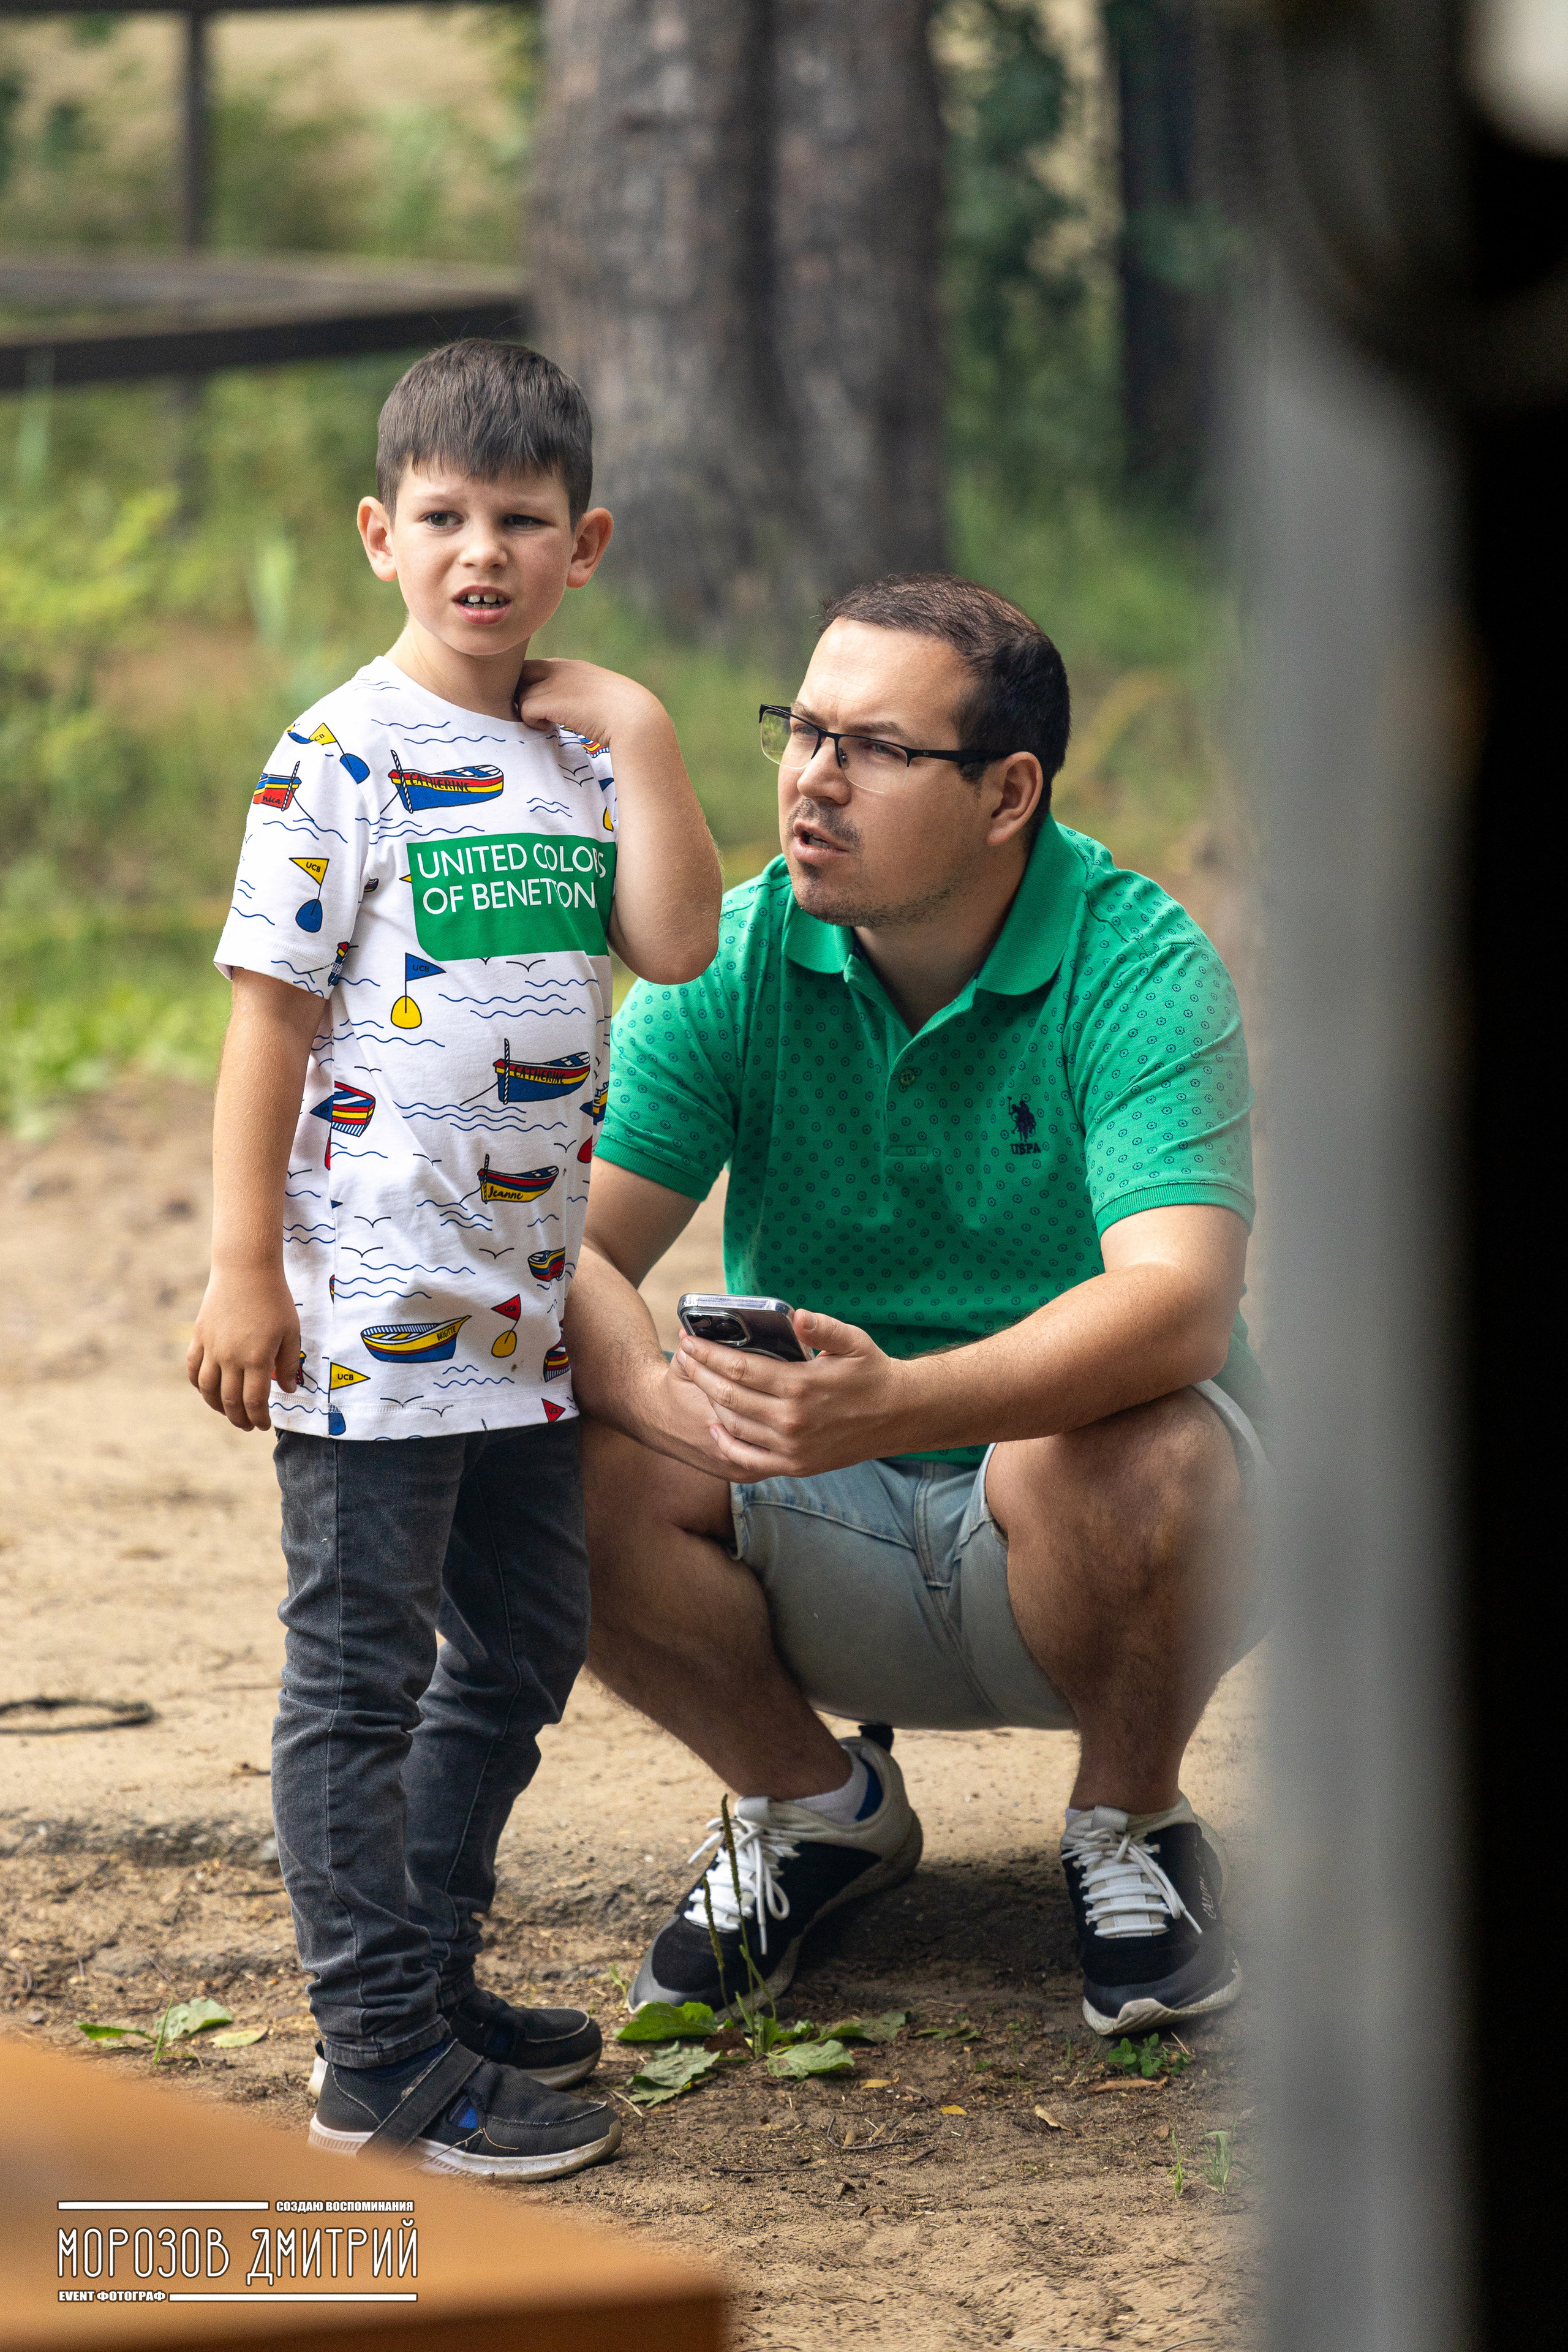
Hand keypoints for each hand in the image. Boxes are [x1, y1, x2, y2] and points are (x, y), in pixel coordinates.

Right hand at [187, 1266, 300, 1432]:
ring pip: (207, 1389)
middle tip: (247, 1425)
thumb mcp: (292, 1332)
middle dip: (239, 1419)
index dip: (258, 1418)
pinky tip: (207, 1390)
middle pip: (229, 1400)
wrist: (246, 1269)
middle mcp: (231, 1357)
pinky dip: (197, 1384)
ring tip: (228, 1412)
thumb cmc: (275, 1300)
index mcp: (257, 1359)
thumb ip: (289, 1365)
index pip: (254, 1401)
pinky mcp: (199, 1336)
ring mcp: (211, 1347)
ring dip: (217, 1406)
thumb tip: (288, 1391)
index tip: (263, 1425)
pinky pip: (192, 1368)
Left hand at [513, 657, 671, 753]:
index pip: (536, 667)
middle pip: (521, 671)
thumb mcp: (598, 695)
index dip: (531, 685)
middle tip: (534, 713)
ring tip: (545, 723)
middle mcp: (561, 669)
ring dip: (527, 710)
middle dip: (519, 691)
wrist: (635, 718)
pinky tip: (548, 728)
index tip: (542, 705)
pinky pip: (524, 708)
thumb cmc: (624, 713)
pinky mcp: (552, 701)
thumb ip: (579, 694)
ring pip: (521, 692)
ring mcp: (556, 683)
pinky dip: (530, 721)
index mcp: (572, 666)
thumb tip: (572, 709)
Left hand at [670, 1311, 915, 1478]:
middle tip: (683, 1355)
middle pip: (728, 1396)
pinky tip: (715, 1428)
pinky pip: (749, 1459)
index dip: (709, 1354)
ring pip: (734, 1425)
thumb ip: (823, 1328)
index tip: (689, 1340)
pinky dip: (727, 1445)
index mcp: (800, 1386)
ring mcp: (791, 1446)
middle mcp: (790, 1420)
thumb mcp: (853, 1341)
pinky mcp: (796, 1465)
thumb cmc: (872, 1372)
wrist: (898, 1416)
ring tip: (696, 1381)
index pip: (739, 1368)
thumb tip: (797, 1316)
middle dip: (700, 1373)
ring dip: (709, 1403)